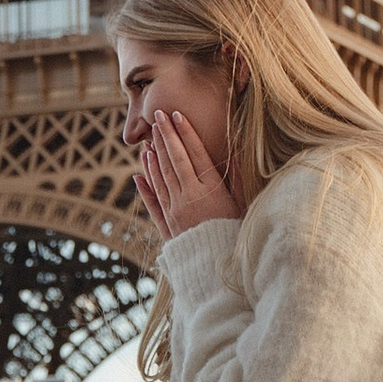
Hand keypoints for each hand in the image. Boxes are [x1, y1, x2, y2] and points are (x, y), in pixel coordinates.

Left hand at [131, 104, 241, 242]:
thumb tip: (236, 150)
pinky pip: (153, 199)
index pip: (195, 153)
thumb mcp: (242, 204)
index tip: (177, 115)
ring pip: (161, 176)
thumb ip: (236, 177)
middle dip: (165, 135)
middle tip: (157, 115)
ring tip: (149, 136)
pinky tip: (140, 169)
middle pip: (175, 159)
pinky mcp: (166, 224)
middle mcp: (190, 196)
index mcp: (211, 189)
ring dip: (154, 154)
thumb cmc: (237, 233)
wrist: (220, 267)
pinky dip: (146, 183)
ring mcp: (175, 209)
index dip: (185, 133)